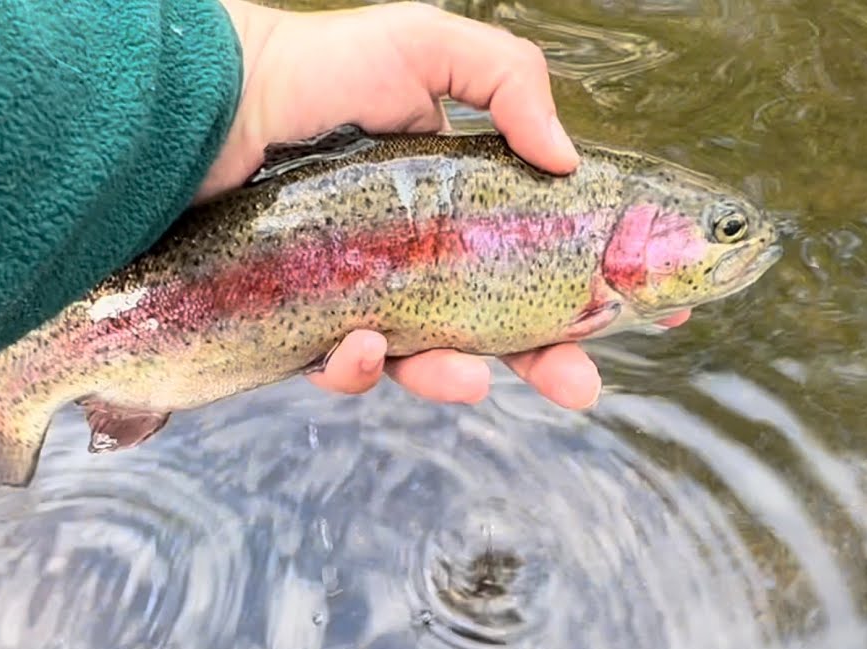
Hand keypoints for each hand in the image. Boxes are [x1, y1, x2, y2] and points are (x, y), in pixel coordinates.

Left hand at [201, 0, 685, 409]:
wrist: (214, 106)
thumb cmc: (320, 67)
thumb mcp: (429, 45)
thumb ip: (511, 81)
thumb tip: (570, 161)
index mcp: (461, 201)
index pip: (544, 254)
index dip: (596, 288)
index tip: (652, 313)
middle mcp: (420, 254)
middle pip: (501, 328)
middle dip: (550, 363)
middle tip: (583, 385)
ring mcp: (367, 293)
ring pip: (429, 363)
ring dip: (456, 382)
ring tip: (468, 381)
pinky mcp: (308, 325)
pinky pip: (346, 369)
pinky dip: (360, 370)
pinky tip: (361, 345)